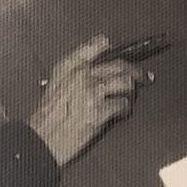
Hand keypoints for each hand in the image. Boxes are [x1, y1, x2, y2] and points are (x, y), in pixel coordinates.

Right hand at [27, 34, 151, 165]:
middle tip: (144, 76)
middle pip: (118, 64)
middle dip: (135, 71)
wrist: (42, 141)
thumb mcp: (55, 86)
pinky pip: (123, 104)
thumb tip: (97, 69)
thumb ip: (73, 73)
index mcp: (68, 67)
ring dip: (132, 90)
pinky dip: (126, 108)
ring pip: (125, 82)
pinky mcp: (100, 110)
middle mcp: (81, 75)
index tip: (122, 49)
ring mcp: (92, 92)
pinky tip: (123, 112)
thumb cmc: (46, 118)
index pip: (95, 46)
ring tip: (131, 96)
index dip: (109, 46)